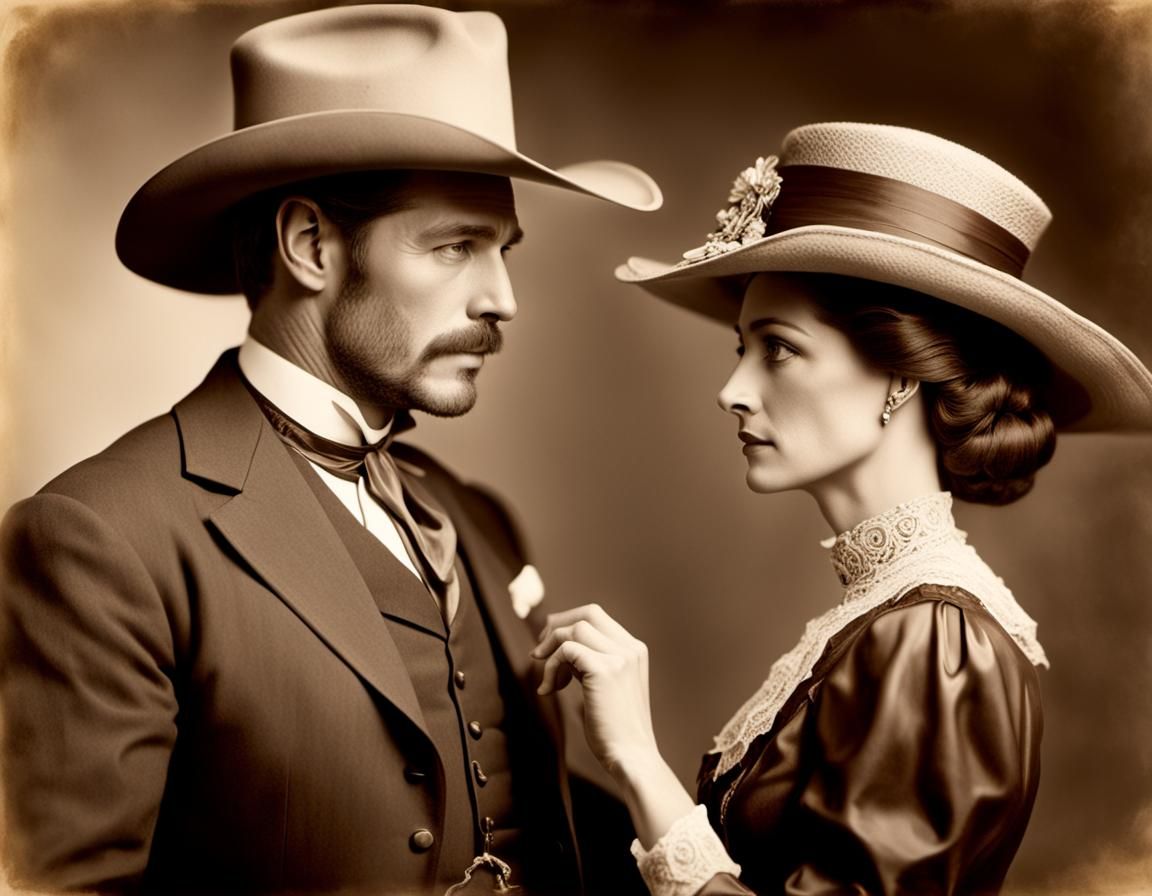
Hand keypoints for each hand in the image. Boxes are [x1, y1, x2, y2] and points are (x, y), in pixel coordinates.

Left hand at [532, 604, 659, 779]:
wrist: (631, 756)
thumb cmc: (615, 728)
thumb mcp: (606, 686)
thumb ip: (590, 662)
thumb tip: (561, 646)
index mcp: (634, 650)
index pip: (597, 617)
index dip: (567, 624)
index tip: (548, 646)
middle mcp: (630, 648)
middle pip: (588, 613)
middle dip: (557, 625)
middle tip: (538, 651)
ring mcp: (620, 657)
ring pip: (574, 629)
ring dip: (551, 651)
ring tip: (548, 682)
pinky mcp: (605, 669)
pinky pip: (566, 650)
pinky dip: (550, 667)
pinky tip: (549, 690)